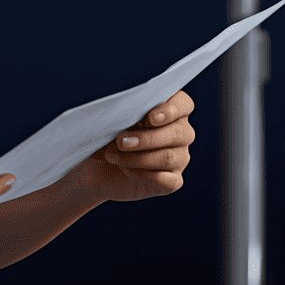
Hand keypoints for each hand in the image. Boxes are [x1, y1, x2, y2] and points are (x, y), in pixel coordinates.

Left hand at [71, 90, 194, 203]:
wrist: (101, 166)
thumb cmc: (111, 135)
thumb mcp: (114, 120)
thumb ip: (124, 114)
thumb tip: (121, 115)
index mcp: (173, 109)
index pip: (184, 104)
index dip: (170, 110)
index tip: (150, 118)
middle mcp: (182, 132)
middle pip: (178, 133)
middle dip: (146, 138)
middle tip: (121, 141)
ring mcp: (181, 157)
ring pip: (169, 157)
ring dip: (137, 158)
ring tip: (113, 156)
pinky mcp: (174, 180)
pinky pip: (166, 180)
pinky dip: (142, 175)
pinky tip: (126, 170)